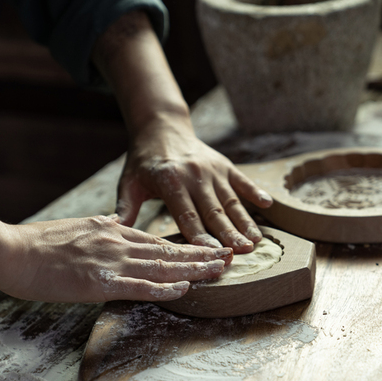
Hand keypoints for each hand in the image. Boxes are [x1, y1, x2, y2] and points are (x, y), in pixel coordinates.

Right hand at [4, 215, 232, 302]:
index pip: (159, 240)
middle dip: (202, 255)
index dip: (187, 246)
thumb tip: (119, 222)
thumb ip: (104, 226)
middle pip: (169, 250)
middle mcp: (119, 243)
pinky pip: (139, 286)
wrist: (12, 250)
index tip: (209, 248)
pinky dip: (164, 288)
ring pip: (162, 266)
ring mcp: (112, 262)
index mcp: (114, 231)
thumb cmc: (40, 242)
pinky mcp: (100, 282)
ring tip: (221, 270)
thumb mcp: (80, 225)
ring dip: (194, 269)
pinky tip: (184, 289)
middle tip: (231, 256)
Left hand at [115, 117, 272, 253]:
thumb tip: (113, 230)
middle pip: (214, 211)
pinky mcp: (224, 165)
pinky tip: (268, 205)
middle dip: (229, 233)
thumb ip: (124, 208)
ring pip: (231, 201)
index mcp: (170, 181)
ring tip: (256, 240)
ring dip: (245, 221)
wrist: (161, 127)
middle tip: (242, 253)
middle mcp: (194, 175)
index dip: (199, 235)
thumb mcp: (128, 182)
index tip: (210, 253)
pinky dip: (255, 192)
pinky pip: (242, 181)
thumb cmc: (143, 161)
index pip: (186, 214)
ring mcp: (212, 170)